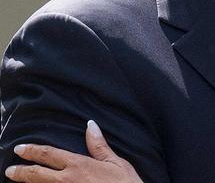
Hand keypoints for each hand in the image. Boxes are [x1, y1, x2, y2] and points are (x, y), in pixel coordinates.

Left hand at [5, 121, 142, 182]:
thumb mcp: (115, 162)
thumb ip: (99, 145)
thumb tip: (90, 125)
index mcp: (79, 165)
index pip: (49, 155)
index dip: (33, 150)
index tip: (20, 149)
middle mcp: (67, 180)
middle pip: (36, 174)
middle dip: (21, 171)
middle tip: (10, 169)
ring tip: (17, 181)